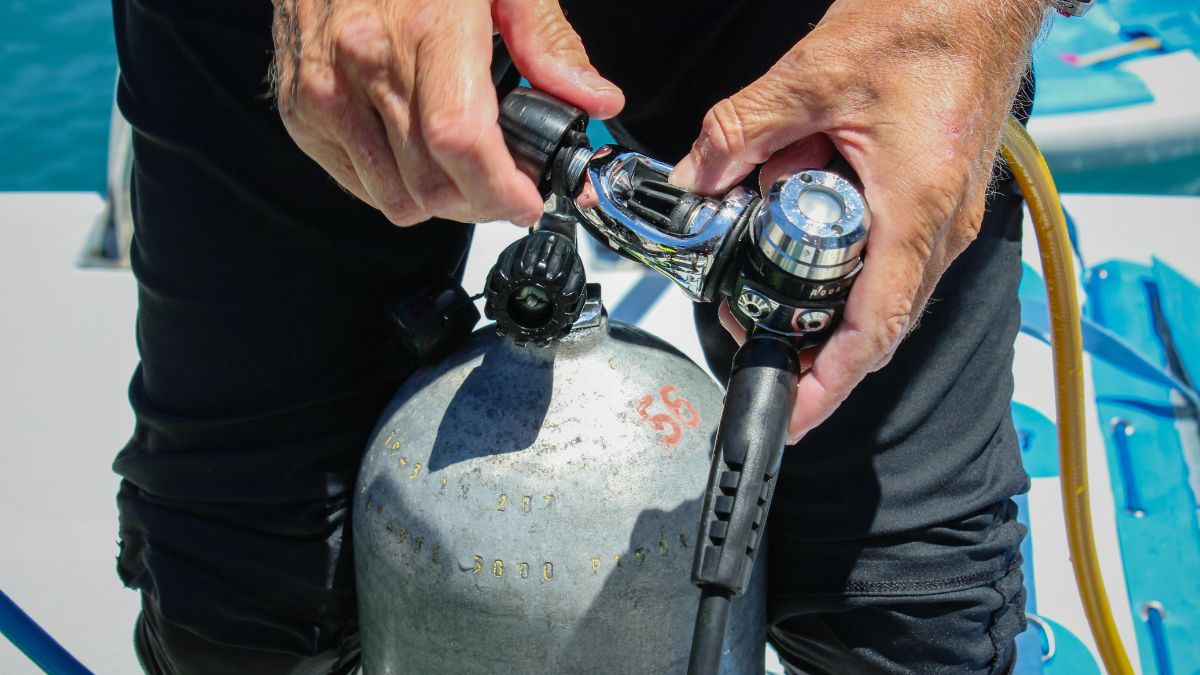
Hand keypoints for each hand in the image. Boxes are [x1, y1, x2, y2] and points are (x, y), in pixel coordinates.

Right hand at [269, 0, 623, 226]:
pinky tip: (416, 155)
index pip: (461, 141)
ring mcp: (326, 90)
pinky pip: (358, 185)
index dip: (500, 188)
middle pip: (431, 183)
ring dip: (441, 204)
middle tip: (505, 188)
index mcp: (426, 26)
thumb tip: (595, 100)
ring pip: (394, 198)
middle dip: (482, 203)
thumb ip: (547, 43)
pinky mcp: (301, 110)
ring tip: (463, 173)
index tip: (527, 200)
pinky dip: (395, 186)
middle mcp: (366, 61)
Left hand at [670, 0, 1045, 442]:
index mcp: (917, 206)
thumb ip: (742, 131)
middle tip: (753, 338)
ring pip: (882, 291)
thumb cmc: (931, 20)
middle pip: (876, 323)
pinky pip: (890, 256)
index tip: (791, 415)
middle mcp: (942, 225)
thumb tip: (692, 177)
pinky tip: (803, 234)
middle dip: (812, 343)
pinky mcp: (938, 200)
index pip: (875, 327)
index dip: (829, 383)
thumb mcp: (815, 74)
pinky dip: (843, 263)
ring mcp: (946, 217)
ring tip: (768, 288)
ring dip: (825, 299)